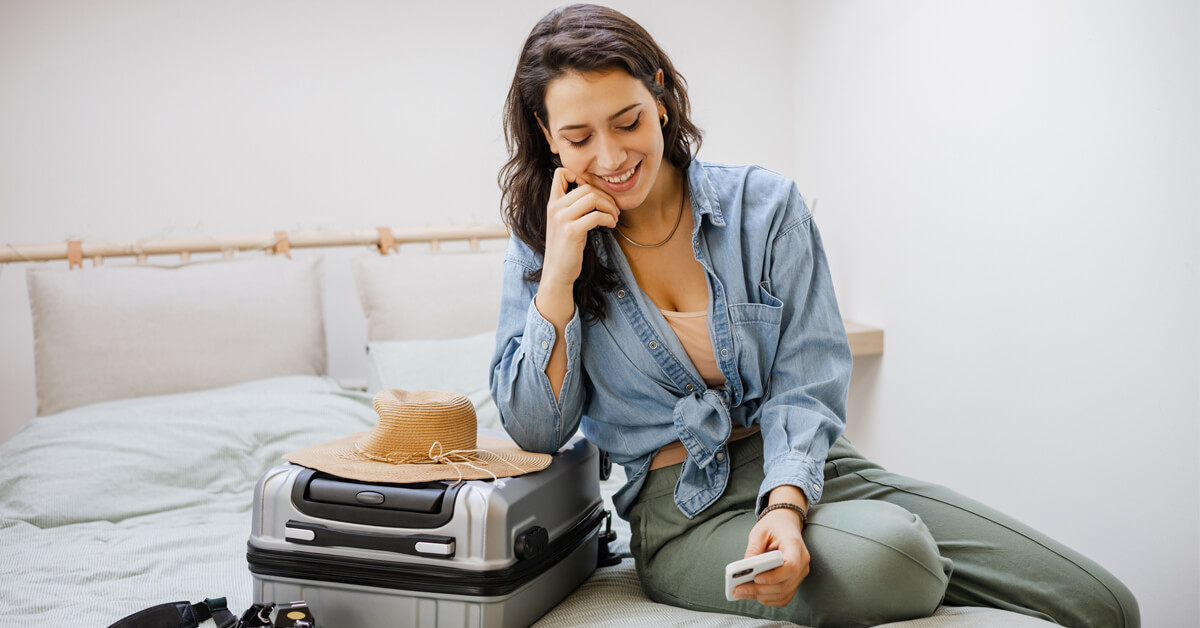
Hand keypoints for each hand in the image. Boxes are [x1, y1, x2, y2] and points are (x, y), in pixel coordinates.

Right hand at [539, 167, 619, 288]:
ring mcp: (562, 219)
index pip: (561, 173)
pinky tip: (611, 225)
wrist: (557, 271)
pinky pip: (597, 216)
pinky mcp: (572, 232)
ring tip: (614, 217)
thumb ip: (572, 206)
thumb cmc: (566, 247)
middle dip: (605, 196)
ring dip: (609, 206)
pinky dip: (609, 218)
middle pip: (586, 187)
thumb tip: (595, 192)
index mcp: (553, 203)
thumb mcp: (564, 222)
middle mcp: (555, 208)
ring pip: (592, 198)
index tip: (593, 193)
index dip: (580, 176)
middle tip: (614, 209)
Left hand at [733, 508, 809, 605]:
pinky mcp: (795, 580)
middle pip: (785, 584)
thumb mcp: (759, 532)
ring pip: (784, 593)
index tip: (755, 578)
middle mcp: (802, 562)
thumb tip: (745, 570)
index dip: (773, 576)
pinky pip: (784, 596)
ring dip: (762, 596)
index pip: (790, 566)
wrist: (785, 524)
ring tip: (742, 592)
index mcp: (794, 546)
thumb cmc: (773, 526)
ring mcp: (801, 573)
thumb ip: (753, 550)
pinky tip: (754, 594)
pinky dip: (769, 598)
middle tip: (739, 589)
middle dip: (760, 590)